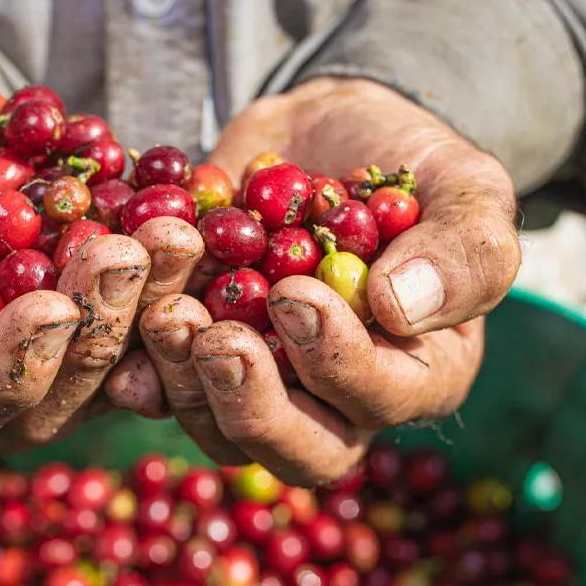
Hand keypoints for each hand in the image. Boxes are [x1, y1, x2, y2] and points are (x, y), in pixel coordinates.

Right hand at [0, 63, 202, 447]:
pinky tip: (197, 220)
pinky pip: (153, 306)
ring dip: (155, 294)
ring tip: (174, 233)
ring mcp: (66, 358)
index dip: (14, 362)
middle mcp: (3, 393)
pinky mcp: (110, 315)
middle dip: (98, 322)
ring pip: (123, 350)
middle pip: (64, 386)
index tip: (50, 307)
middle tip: (125, 256)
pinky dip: (176, 269)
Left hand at [109, 77, 520, 484]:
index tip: (295, 293)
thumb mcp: (464, 186)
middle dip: (251, 403)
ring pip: (222, 430)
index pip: (380, 398)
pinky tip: (120, 339)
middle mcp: (339, 400)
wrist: (321, 134)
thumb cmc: (408, 162)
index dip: (335, 360)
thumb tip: (400, 308)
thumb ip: (465, 248)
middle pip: (298, 451)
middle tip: (216, 337)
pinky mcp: (201, 359)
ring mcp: (264, 384)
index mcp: (418, 371)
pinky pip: (166, 390)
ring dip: (186, 382)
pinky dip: (139, 368)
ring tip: (163, 314)